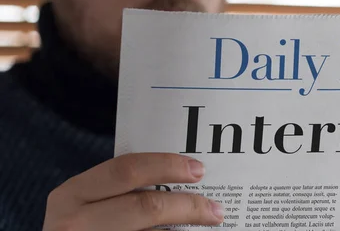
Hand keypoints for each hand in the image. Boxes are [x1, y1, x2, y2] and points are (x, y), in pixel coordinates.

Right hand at [43, 153, 223, 230]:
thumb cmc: (82, 225)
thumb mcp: (88, 202)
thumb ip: (120, 189)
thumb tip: (181, 176)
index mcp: (72, 194)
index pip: (127, 170)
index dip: (167, 166)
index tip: (198, 170)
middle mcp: (73, 222)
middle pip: (145, 207)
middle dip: (187, 205)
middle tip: (216, 207)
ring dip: (185, 229)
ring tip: (210, 222)